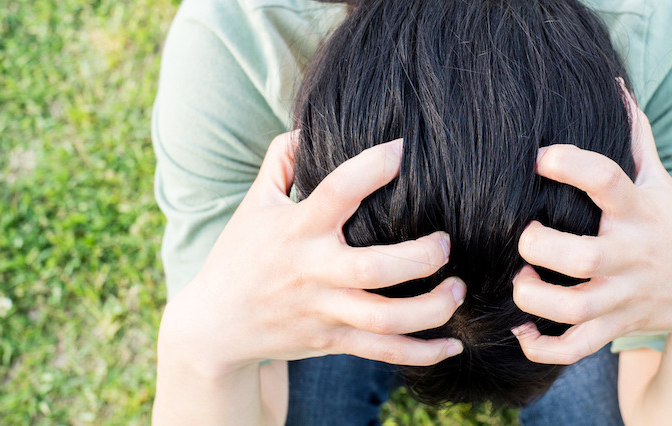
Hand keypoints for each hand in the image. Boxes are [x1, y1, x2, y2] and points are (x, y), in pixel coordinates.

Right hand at [157, 133, 465, 378]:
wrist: (214, 325)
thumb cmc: (241, 255)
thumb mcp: (255, 203)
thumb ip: (281, 160)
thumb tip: (308, 124)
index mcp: (297, 230)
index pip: (335, 193)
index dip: (370, 169)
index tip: (400, 150)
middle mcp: (313, 272)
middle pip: (373, 269)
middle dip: (419, 258)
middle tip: (445, 243)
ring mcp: (325, 311)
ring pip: (384, 319)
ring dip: (430, 308)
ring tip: (458, 290)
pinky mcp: (332, 342)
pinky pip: (383, 352)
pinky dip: (421, 352)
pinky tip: (452, 345)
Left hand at [510, 81, 671, 364]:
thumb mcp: (662, 181)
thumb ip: (635, 138)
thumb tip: (615, 87)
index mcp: (638, 210)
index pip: (605, 179)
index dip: (569, 164)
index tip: (542, 158)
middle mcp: (630, 253)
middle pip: (579, 256)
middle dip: (539, 246)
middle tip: (528, 235)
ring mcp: (624, 294)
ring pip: (573, 307)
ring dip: (535, 297)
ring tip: (524, 281)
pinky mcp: (616, 326)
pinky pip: (575, 347)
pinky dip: (544, 345)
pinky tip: (524, 329)